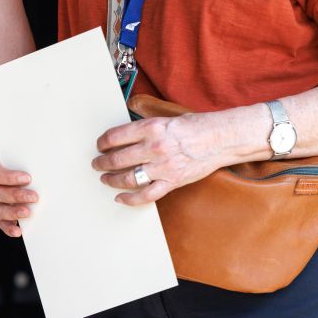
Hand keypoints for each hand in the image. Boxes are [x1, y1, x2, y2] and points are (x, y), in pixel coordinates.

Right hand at [0, 150, 36, 237]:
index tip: (28, 178)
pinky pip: (2, 222)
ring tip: (28, 212)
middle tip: (35, 197)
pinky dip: (9, 227)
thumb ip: (38, 152)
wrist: (28, 161)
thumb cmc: (30, 153)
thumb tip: (59, 156)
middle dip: (17, 195)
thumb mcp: (32, 148)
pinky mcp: (5, 211)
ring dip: (12, 212)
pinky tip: (19, 231)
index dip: (9, 177)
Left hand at [93, 114, 224, 205]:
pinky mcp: (172, 182)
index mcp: (151, 128)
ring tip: (105, 178)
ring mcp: (162, 167)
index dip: (103, 143)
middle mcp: (154, 147)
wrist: (220, 138)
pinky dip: (130, 199)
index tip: (99, 146)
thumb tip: (126, 134)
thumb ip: (146, 126)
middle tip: (97, 164)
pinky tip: (120, 197)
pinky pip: (146, 195)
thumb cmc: (196, 126)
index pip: (116, 137)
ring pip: (128, 178)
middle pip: (117, 159)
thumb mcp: (166, 118)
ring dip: (111, 180)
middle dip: (102, 163)